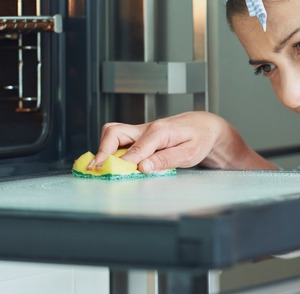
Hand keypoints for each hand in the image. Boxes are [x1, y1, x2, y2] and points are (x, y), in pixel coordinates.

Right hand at [87, 111, 273, 172]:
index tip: (115, 173)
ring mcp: (140, 131)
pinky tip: (110, 162)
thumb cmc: (199, 138)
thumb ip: (165, 160)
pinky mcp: (139, 136)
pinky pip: (119, 140)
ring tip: (98, 166)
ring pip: (113, 133)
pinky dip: (110, 150)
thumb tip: (142, 167)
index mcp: (159, 131)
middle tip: (95, 168)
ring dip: (103, 149)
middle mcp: (145, 128)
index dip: (125, 162)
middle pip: (114, 132)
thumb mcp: (189, 153)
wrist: (204, 126)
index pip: (136, 147)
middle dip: (102, 150)